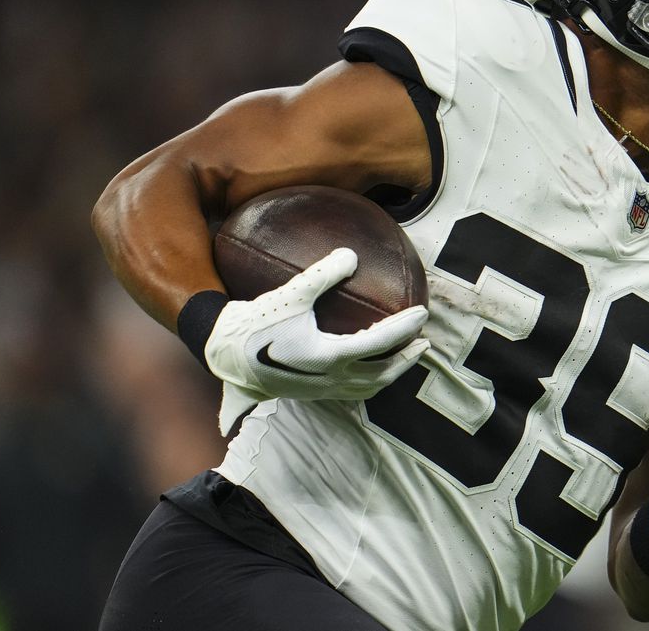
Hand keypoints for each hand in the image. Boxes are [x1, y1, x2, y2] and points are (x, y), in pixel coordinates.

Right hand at [205, 247, 428, 434]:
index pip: (379, 344)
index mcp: (328, 357)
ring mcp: (319, 391)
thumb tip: (352, 254)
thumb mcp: (290, 294)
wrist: (222, 354)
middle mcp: (327, 380)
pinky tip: (368, 366)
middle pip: (381, 375)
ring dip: (390, 374)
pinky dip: (368, 381)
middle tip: (425, 343)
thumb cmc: (255, 322)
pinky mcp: (308, 393)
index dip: (404, 329)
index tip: (423, 314)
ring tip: (405, 358)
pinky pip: (349, 391)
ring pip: (366, 390)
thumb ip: (321, 275)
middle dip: (406, 360)